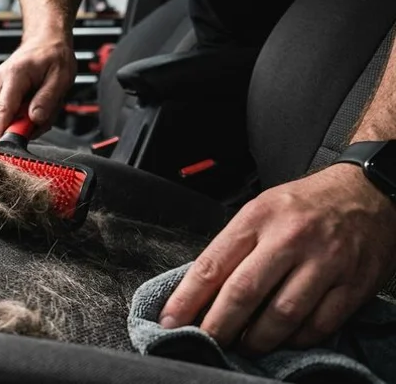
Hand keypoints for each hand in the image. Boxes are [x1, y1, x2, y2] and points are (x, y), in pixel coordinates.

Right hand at [0, 36, 75, 140]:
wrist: (46, 39)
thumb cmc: (55, 54)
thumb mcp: (61, 77)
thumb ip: (47, 100)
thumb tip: (34, 120)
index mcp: (14, 75)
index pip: (4, 110)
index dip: (3, 131)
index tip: (6, 148)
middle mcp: (1, 81)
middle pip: (5, 117)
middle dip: (25, 125)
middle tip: (47, 116)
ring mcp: (0, 86)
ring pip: (9, 116)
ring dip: (28, 118)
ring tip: (45, 103)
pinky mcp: (3, 90)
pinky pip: (12, 111)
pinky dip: (26, 113)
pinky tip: (37, 102)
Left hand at [159, 163, 395, 354]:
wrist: (367, 192)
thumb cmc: (304, 205)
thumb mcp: (260, 210)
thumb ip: (232, 247)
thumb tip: (197, 290)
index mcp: (258, 217)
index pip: (212, 265)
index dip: (186, 299)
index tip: (170, 321)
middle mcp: (290, 238)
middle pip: (243, 293)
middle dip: (218, 326)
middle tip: (206, 342)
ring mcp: (325, 261)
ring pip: (281, 314)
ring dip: (257, 339)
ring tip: (244, 345)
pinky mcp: (353, 283)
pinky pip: (318, 324)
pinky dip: (296, 339)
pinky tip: (284, 339)